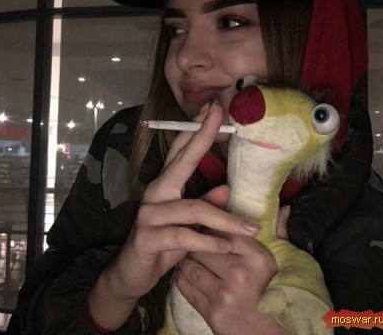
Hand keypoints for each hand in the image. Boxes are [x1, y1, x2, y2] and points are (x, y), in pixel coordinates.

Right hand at [89, 102, 260, 329]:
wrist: (131, 273)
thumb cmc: (163, 244)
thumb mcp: (189, 224)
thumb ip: (205, 204)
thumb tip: (226, 188)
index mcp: (166, 185)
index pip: (181, 152)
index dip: (196, 129)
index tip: (212, 108)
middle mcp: (156, 193)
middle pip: (181, 161)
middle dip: (201, 136)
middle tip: (219, 114)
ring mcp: (150, 214)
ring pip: (194, 208)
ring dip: (226, 220)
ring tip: (251, 229)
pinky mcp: (147, 237)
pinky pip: (184, 236)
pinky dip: (208, 242)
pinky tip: (225, 248)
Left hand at [176, 230, 290, 334]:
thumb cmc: (282, 295)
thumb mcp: (287, 262)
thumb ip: (280, 232)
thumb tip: (283, 206)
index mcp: (258, 257)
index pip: (222, 230)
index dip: (210, 226)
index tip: (205, 224)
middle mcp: (239, 274)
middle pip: (203, 247)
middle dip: (195, 242)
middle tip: (190, 238)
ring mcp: (224, 295)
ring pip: (191, 266)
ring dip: (185, 260)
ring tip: (187, 255)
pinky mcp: (212, 314)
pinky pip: (187, 289)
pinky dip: (182, 279)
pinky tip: (184, 274)